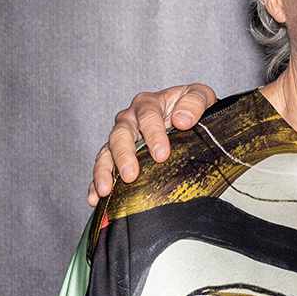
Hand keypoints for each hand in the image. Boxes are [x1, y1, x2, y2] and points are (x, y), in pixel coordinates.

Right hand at [87, 84, 218, 205]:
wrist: (190, 118)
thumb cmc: (193, 107)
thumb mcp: (201, 96)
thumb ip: (195, 102)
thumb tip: (182, 119)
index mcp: (148, 104)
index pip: (147, 116)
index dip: (153, 135)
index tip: (162, 155)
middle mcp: (130, 120)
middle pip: (120, 135)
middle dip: (124, 156)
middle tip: (130, 175)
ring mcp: (121, 139)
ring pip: (106, 153)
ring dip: (104, 171)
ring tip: (106, 190)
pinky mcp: (117, 157)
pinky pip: (104, 170)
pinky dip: (96, 184)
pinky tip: (96, 198)